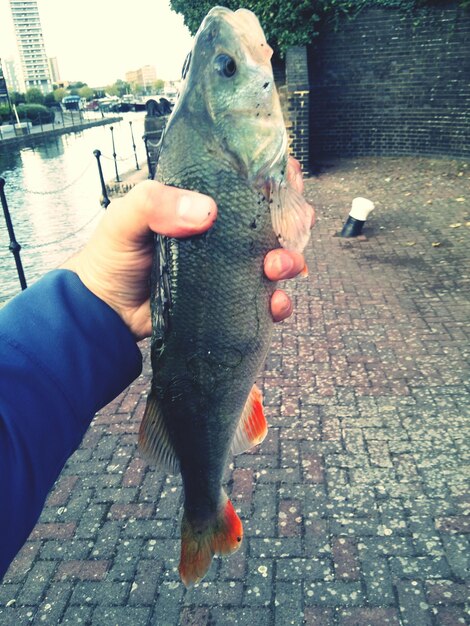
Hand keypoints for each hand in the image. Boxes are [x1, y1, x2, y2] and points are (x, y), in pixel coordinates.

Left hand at [63, 180, 306, 339]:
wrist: (105, 311)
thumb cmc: (112, 255)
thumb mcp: (126, 217)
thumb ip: (156, 204)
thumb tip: (205, 211)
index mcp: (203, 203)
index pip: (249, 182)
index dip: (276, 178)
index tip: (287, 180)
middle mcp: (223, 233)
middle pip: (274, 220)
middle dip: (292, 224)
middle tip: (284, 233)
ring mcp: (229, 268)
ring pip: (277, 259)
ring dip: (289, 261)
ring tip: (275, 269)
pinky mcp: (230, 301)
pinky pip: (265, 301)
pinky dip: (279, 303)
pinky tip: (274, 303)